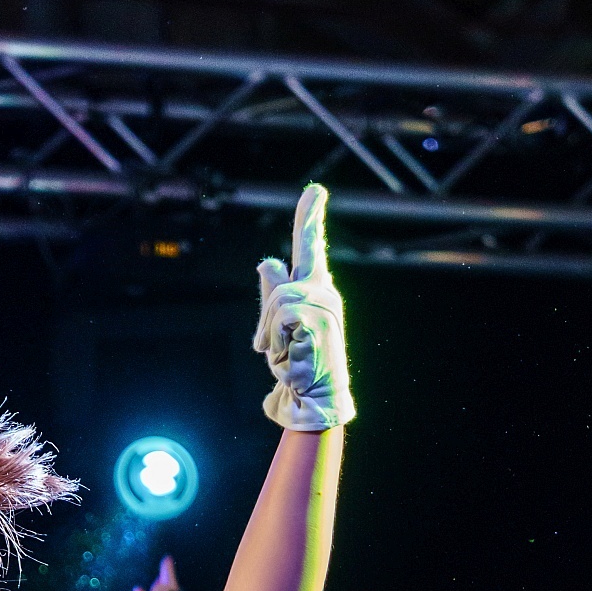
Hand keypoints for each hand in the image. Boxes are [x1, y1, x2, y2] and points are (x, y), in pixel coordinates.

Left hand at [254, 183, 354, 433]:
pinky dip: (274, 339)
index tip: (315, 191)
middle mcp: (325, 293)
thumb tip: (266, 262)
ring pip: (277, 301)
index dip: (310, 217)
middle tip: (274, 350)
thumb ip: (273, 293)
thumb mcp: (278, 327)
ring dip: (269, 333)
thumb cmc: (297, 366)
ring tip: (283, 354)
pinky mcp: (318, 317)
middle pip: (278, 286)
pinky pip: (279, 316)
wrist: (314, 399)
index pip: (311, 247)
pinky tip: (287, 356)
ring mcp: (325, 304)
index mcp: (318, 291)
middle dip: (268, 321)